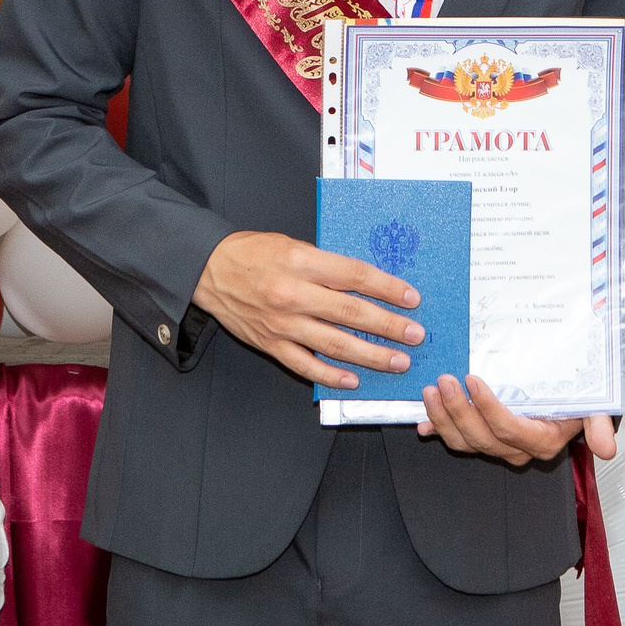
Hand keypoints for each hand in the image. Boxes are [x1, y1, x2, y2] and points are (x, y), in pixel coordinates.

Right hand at [192, 230, 424, 389]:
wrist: (209, 270)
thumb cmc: (254, 252)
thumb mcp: (294, 245)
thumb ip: (327, 264)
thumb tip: (367, 283)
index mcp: (301, 261)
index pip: (354, 275)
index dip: (387, 287)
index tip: (411, 298)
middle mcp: (293, 294)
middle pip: (350, 312)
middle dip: (388, 325)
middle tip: (415, 334)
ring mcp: (281, 324)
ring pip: (334, 344)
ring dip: (370, 355)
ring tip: (397, 361)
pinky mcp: (270, 345)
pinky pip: (305, 365)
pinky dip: (331, 374)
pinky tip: (354, 380)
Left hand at [417, 376, 616, 467]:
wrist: (568, 399)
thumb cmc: (577, 397)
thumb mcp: (595, 406)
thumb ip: (598, 425)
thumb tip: (607, 449)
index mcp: (541, 441)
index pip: (509, 429)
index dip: (488, 408)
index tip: (474, 380)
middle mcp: (516, 449)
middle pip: (480, 437)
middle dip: (458, 410)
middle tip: (445, 380)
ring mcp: (496, 446)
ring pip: (463, 441)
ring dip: (442, 418)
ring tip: (431, 391)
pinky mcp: (480, 438)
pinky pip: (455, 440)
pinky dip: (436, 430)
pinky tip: (421, 421)